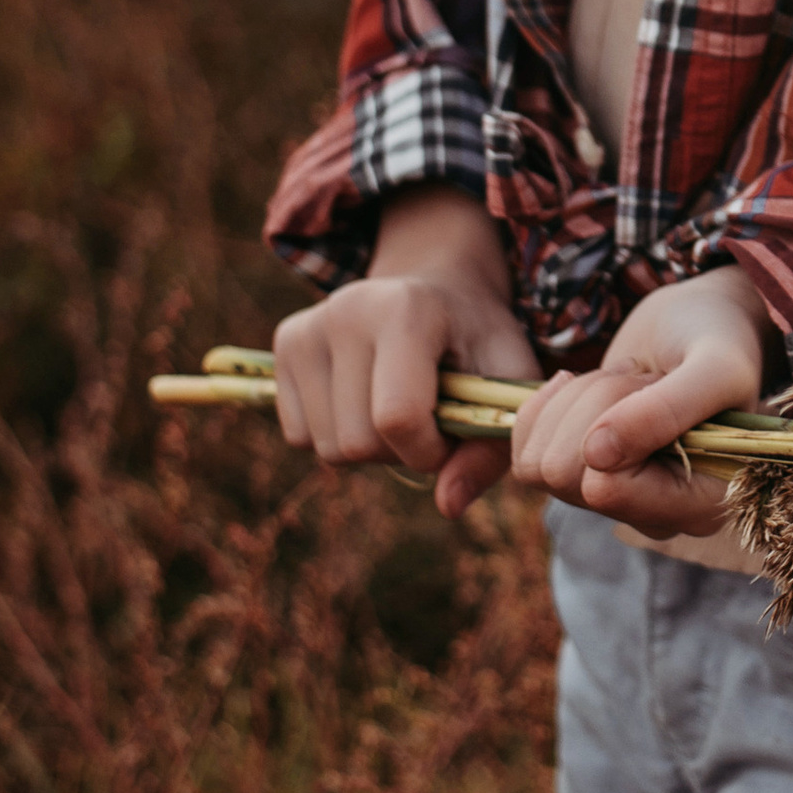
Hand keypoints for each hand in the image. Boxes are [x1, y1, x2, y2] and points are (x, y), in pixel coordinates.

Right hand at [273, 187, 538, 523]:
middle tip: (427, 414)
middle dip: (400, 451)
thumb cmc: (477, 339)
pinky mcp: (286, 342)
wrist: (437, 287)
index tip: (451, 435)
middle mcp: (348, 310)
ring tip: (397, 403)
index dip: (428, 450)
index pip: (397, 418)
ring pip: (326, 448)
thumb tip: (449, 506)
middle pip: (357, 442)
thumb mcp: (507, 379)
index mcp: (408, 311)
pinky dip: (335, 436)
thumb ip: (491, 446)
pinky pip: (299, 436)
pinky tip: (363, 398)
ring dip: (369, 447)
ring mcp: (310, 326)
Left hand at [508, 265, 769, 540]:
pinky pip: (524, 456)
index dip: (615, 427)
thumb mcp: (716, 365)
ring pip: (541, 465)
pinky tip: (589, 386)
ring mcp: (611, 498)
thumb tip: (595, 456)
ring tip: (628, 381)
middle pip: (566, 474)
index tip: (659, 384)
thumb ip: (669, 409)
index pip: (608, 489)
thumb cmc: (719, 340)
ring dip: (580, 400)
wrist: (695, 322)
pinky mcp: (577, 477)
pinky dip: (550, 405)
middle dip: (598, 403)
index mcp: (700, 504)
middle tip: (643, 378)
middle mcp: (653, 514)